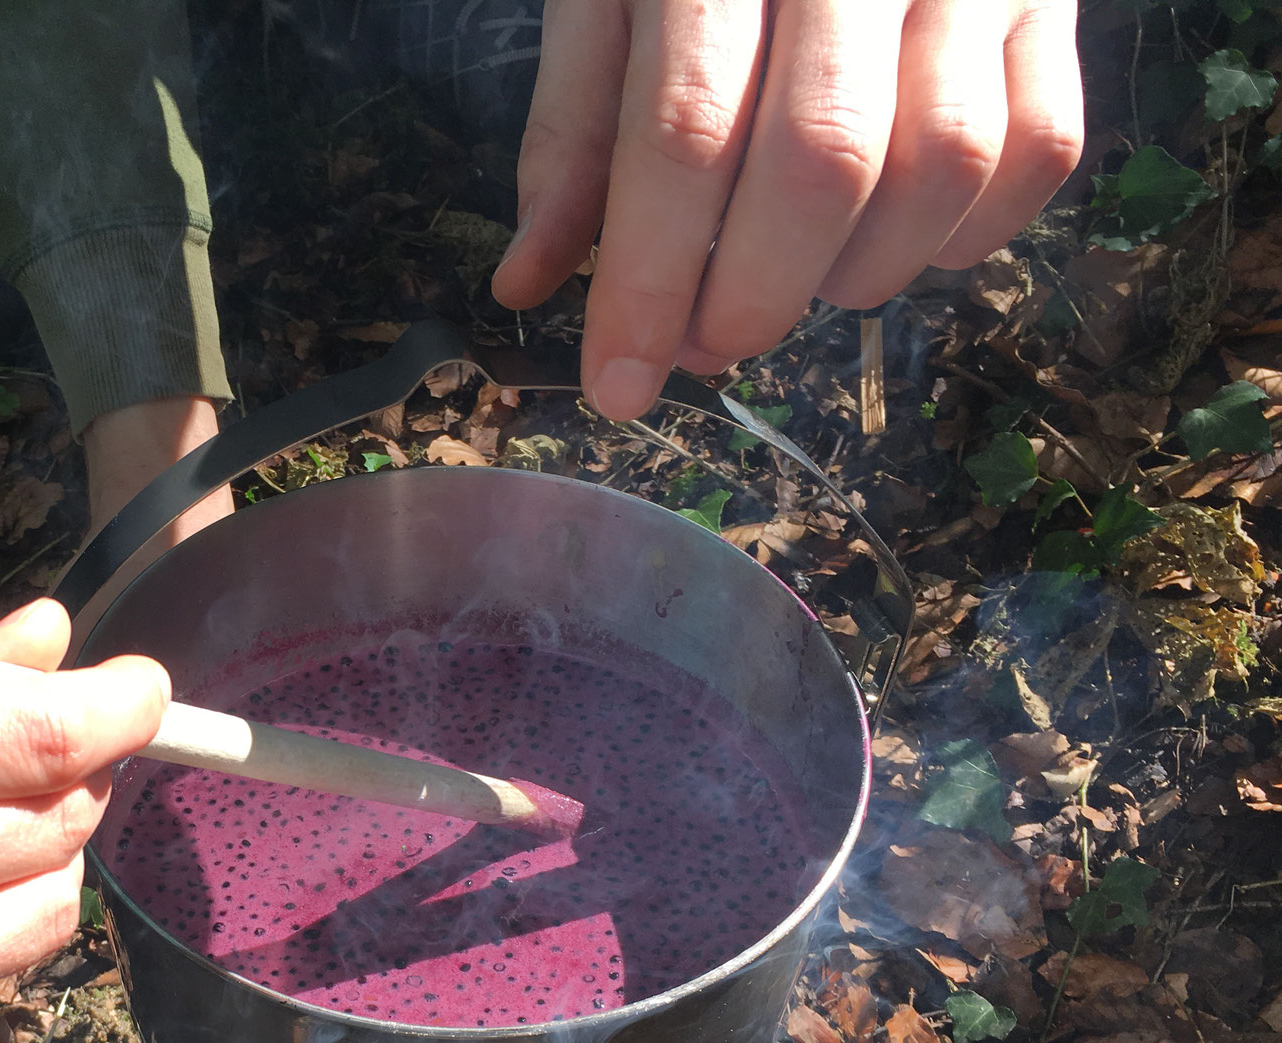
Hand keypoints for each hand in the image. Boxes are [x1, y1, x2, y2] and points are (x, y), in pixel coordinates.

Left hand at [492, 0, 1083, 419]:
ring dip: (860, 274)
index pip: (684, 133)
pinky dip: (967, 234)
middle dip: (752, 296)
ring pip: (943, 165)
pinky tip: (893, 238)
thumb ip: (576, 129)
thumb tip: (530, 284)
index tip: (619, 387)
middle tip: (706, 343)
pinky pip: (1038, 148)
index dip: (646, 281)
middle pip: (822, 161)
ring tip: (798, 281)